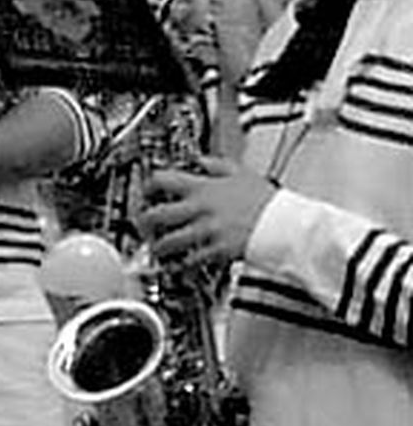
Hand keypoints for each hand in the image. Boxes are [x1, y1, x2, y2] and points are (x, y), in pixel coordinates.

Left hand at [142, 155, 275, 268]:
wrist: (285, 225)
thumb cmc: (267, 201)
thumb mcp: (240, 172)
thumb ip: (216, 165)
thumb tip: (202, 161)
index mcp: (203, 188)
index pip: (163, 180)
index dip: (149, 184)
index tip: (146, 190)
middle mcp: (199, 210)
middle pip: (157, 214)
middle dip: (144, 221)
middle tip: (142, 225)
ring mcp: (206, 232)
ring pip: (169, 241)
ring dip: (158, 246)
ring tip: (155, 249)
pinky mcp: (216, 252)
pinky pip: (191, 260)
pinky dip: (183, 263)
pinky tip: (180, 265)